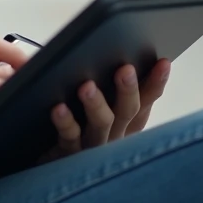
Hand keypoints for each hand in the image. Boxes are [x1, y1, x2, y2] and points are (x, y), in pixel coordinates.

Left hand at [43, 58, 170, 161]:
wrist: (38, 162)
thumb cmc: (67, 121)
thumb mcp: (83, 96)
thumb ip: (88, 72)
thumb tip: (87, 40)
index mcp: (122, 121)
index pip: (144, 100)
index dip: (156, 83)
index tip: (164, 62)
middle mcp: (113, 135)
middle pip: (127, 112)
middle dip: (129, 90)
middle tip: (126, 69)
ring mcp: (91, 146)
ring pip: (101, 125)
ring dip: (97, 105)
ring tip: (87, 86)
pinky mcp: (65, 155)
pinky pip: (69, 138)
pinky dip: (66, 123)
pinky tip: (58, 108)